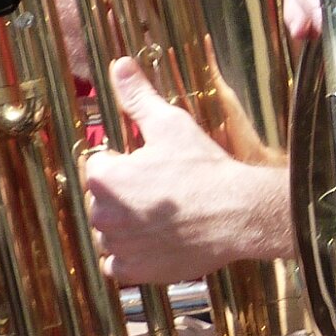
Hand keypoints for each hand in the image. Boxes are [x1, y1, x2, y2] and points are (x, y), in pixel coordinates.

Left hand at [84, 58, 294, 283]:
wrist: (237, 213)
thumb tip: (119, 64)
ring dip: (127, 226)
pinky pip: (117, 264)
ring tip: (164, 216)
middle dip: (125, 194)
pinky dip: (131, 256)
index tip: (152, 164)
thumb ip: (138, 96)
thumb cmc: (204, 167)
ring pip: (110, 232)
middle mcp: (102, 213)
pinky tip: (157, 242)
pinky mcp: (133, 271)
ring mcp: (117, 246)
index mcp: (104, 177)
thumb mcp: (171, 123)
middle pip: (102, 200)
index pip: (98, 164)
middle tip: (163, 190)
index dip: (125, 161)